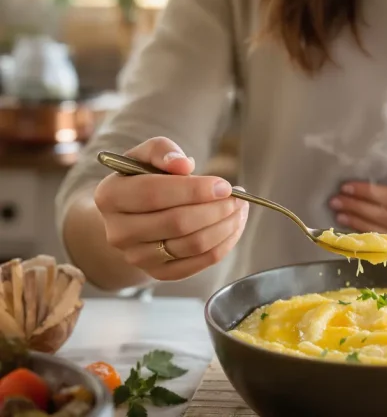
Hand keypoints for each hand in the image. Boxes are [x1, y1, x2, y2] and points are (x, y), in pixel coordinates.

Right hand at [93, 137, 248, 280]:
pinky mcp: (158, 273)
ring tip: (239, 209)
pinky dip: (224, 244)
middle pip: (178, 223)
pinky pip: (200, 262)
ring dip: (225, 226)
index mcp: (110, 196)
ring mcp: (137, 256)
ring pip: (193, 244)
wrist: (131, 215)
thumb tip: (183, 164)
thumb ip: (162, 150)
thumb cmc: (143, 179)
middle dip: (216, 209)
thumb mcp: (146, 155)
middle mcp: (118, 231)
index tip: (224, 185)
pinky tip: (233, 226)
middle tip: (238, 197)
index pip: (155, 193)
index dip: (194, 190)